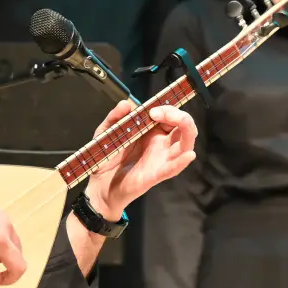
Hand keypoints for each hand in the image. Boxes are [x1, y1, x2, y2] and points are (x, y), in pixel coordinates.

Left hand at [86, 100, 197, 214]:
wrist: (99, 183)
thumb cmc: (106, 157)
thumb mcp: (106, 132)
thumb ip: (114, 117)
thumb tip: (125, 104)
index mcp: (153, 131)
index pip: (171, 115)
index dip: (167, 108)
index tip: (151, 109)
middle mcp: (162, 144)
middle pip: (184, 127)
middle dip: (179, 115)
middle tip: (159, 113)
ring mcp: (161, 159)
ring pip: (186, 145)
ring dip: (187, 130)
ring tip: (180, 121)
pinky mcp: (156, 175)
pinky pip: (173, 168)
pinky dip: (182, 162)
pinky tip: (188, 155)